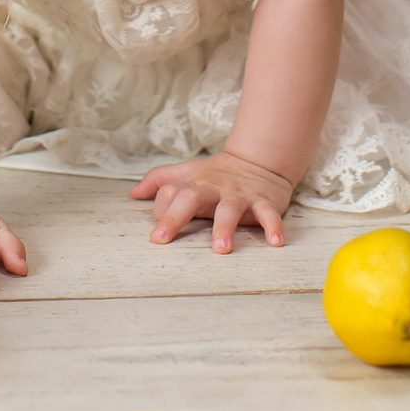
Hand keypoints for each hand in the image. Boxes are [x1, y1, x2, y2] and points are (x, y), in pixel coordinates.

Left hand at [130, 150, 295, 251]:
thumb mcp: (188, 173)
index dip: (162, 210)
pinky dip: (273, 226)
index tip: (158, 234)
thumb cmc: (217, 174)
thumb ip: (160, 180)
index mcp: (194, 185)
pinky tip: (275, 242)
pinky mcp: (264, 202)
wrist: (258, 161)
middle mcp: (214, 190)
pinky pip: (269, 214)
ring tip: (221, 249)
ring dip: (224, 228)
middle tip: (161, 237)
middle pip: (191, 199)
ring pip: (229, 210)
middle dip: (175, 217)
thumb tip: (133, 193)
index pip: (170, 194)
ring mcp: (239, 196)